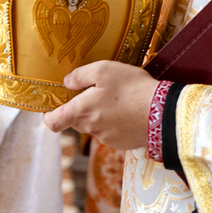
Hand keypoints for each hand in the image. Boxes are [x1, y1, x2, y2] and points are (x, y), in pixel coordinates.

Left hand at [43, 61, 158, 149]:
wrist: (163, 112)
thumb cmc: (131, 88)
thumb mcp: (104, 70)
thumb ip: (81, 75)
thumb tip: (66, 82)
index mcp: (81, 111)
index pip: (53, 122)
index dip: (49, 115)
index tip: (53, 104)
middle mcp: (91, 128)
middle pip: (75, 121)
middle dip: (80, 108)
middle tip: (95, 92)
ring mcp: (106, 138)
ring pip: (94, 125)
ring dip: (100, 114)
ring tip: (118, 98)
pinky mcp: (122, 142)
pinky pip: (111, 131)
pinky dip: (115, 122)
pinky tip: (128, 110)